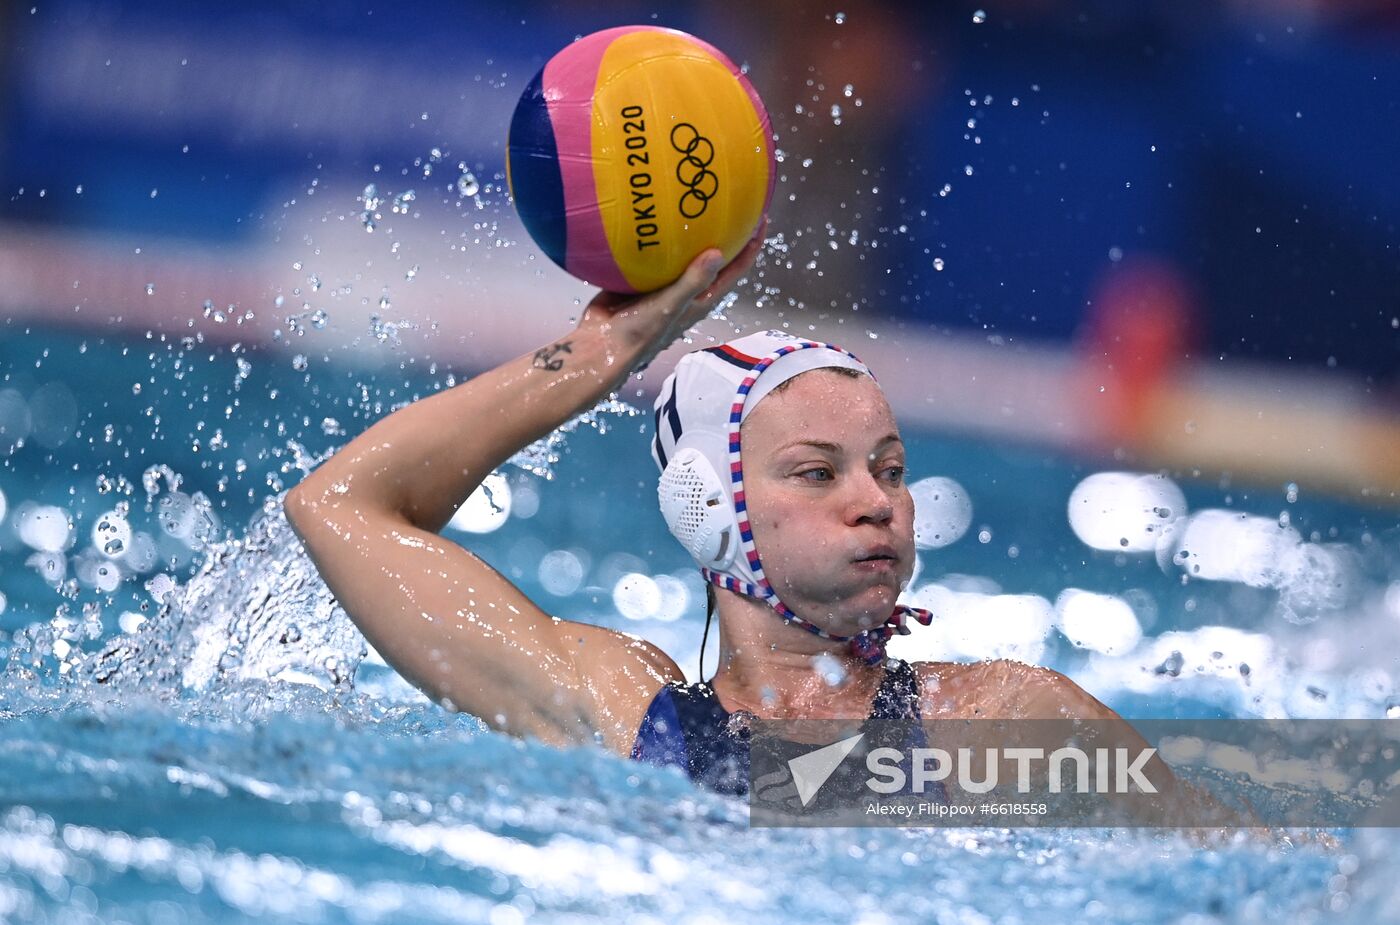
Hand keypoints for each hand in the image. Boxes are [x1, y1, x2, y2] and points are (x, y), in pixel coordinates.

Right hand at [576, 219, 766, 373]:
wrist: (602, 343)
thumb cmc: (640, 332)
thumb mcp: (670, 306)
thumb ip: (693, 281)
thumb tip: (718, 253)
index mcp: (702, 297)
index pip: (736, 269)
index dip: (752, 245)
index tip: (762, 217)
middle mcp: (688, 289)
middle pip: (715, 256)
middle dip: (726, 231)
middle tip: (731, 200)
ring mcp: (665, 283)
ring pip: (683, 252)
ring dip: (690, 230)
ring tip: (692, 200)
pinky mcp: (642, 278)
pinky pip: (653, 252)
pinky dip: (655, 236)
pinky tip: (651, 214)